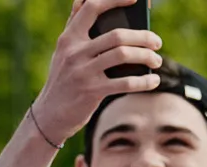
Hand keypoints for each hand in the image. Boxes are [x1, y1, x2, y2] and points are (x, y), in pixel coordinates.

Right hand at [31, 0, 161, 140]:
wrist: (49, 115)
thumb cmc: (62, 80)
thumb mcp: (62, 52)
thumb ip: (73, 26)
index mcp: (68, 39)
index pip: (92, 8)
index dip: (115, 0)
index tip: (135, 0)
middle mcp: (74, 53)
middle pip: (117, 35)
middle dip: (143, 37)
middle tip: (157, 42)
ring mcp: (83, 72)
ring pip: (123, 55)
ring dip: (146, 57)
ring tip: (156, 60)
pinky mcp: (92, 92)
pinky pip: (124, 83)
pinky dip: (143, 81)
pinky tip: (153, 81)